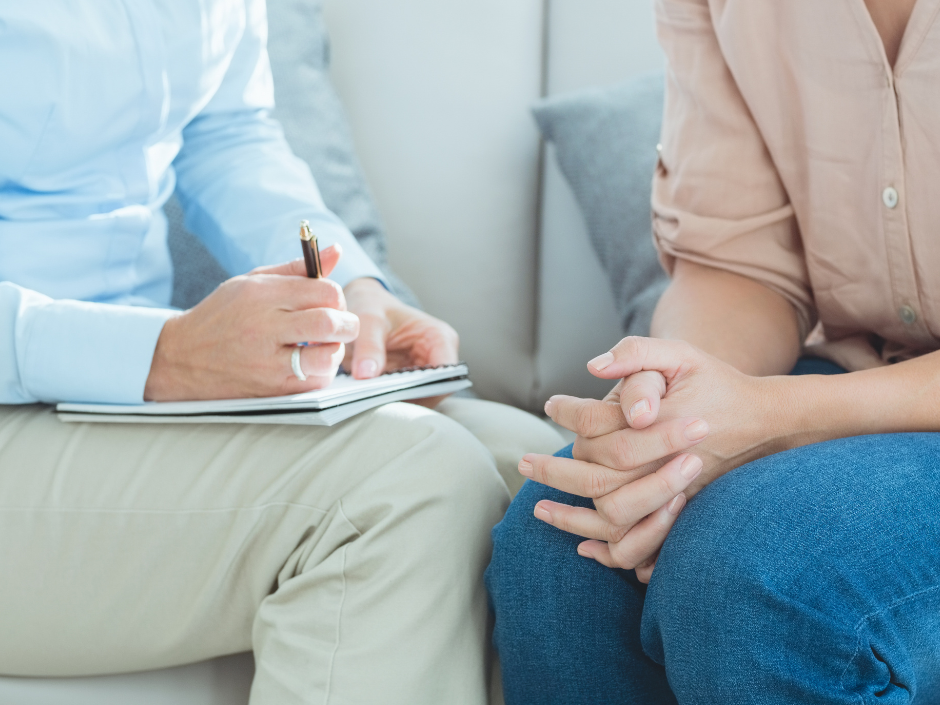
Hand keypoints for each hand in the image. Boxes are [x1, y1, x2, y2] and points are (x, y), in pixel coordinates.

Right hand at [145, 246, 358, 400]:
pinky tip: (309, 362)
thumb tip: (337, 251)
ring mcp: (267, 361)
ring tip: (325, 345)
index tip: (331, 303)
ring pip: (326, 356)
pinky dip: (321, 371)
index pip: (324, 292)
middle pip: (329, 322)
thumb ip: (299, 269)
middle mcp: (264, 326)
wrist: (180, 358)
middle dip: (347, 323)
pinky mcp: (271, 389)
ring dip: (335, 350)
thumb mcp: (253, 282)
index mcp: (261, 294)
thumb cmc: (224, 315)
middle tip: (342, 325)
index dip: (337, 297)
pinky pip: (315, 381)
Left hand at [342, 277, 458, 406]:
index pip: (446, 373)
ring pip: (421, 401)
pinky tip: (372, 401)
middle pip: (434, 391)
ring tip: (372, 402)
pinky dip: (390, 402)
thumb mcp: (369, 320)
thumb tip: (366, 375)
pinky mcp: (412, 385)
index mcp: (439, 338)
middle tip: (377, 402)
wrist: (368, 310)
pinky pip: (406, 400)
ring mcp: (427, 374)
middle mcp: (439, 358)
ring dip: (398, 402)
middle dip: (408, 399)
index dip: (426, 387)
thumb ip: (369, 346)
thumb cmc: (374, 309)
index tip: (395, 393)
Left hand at [533, 337, 782, 580]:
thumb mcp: (680, 354)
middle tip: (523, 463)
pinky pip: (641, 543)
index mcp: (660, 424)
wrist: (760, 420)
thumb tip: (594, 367)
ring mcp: (673, 494)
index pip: (598, 425)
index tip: (551, 405)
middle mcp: (664, 464)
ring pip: (615, 517)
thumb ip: (638, 354)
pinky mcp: (679, 513)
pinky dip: (610, 550)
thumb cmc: (714, 382)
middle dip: (553, 472)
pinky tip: (583, 546)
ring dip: (572, 517)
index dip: (568, 414)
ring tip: (539, 508)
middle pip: (598, 478)